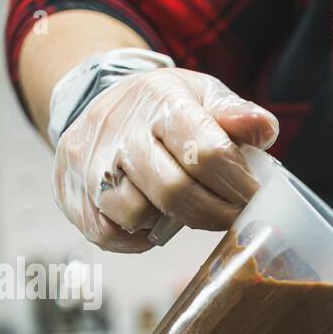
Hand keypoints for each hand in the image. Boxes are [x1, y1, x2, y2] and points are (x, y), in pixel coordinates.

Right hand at [52, 68, 278, 251]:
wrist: (104, 98)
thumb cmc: (166, 106)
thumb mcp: (204, 95)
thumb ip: (237, 114)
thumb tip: (263, 128)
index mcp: (161, 102)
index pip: (207, 154)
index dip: (238, 186)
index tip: (253, 197)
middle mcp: (118, 129)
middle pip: (173, 192)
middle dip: (212, 214)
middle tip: (230, 215)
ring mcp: (88, 160)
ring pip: (133, 214)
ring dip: (166, 223)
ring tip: (183, 209)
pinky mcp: (68, 188)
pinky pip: (104, 233)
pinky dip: (134, 238)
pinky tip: (151, 222)